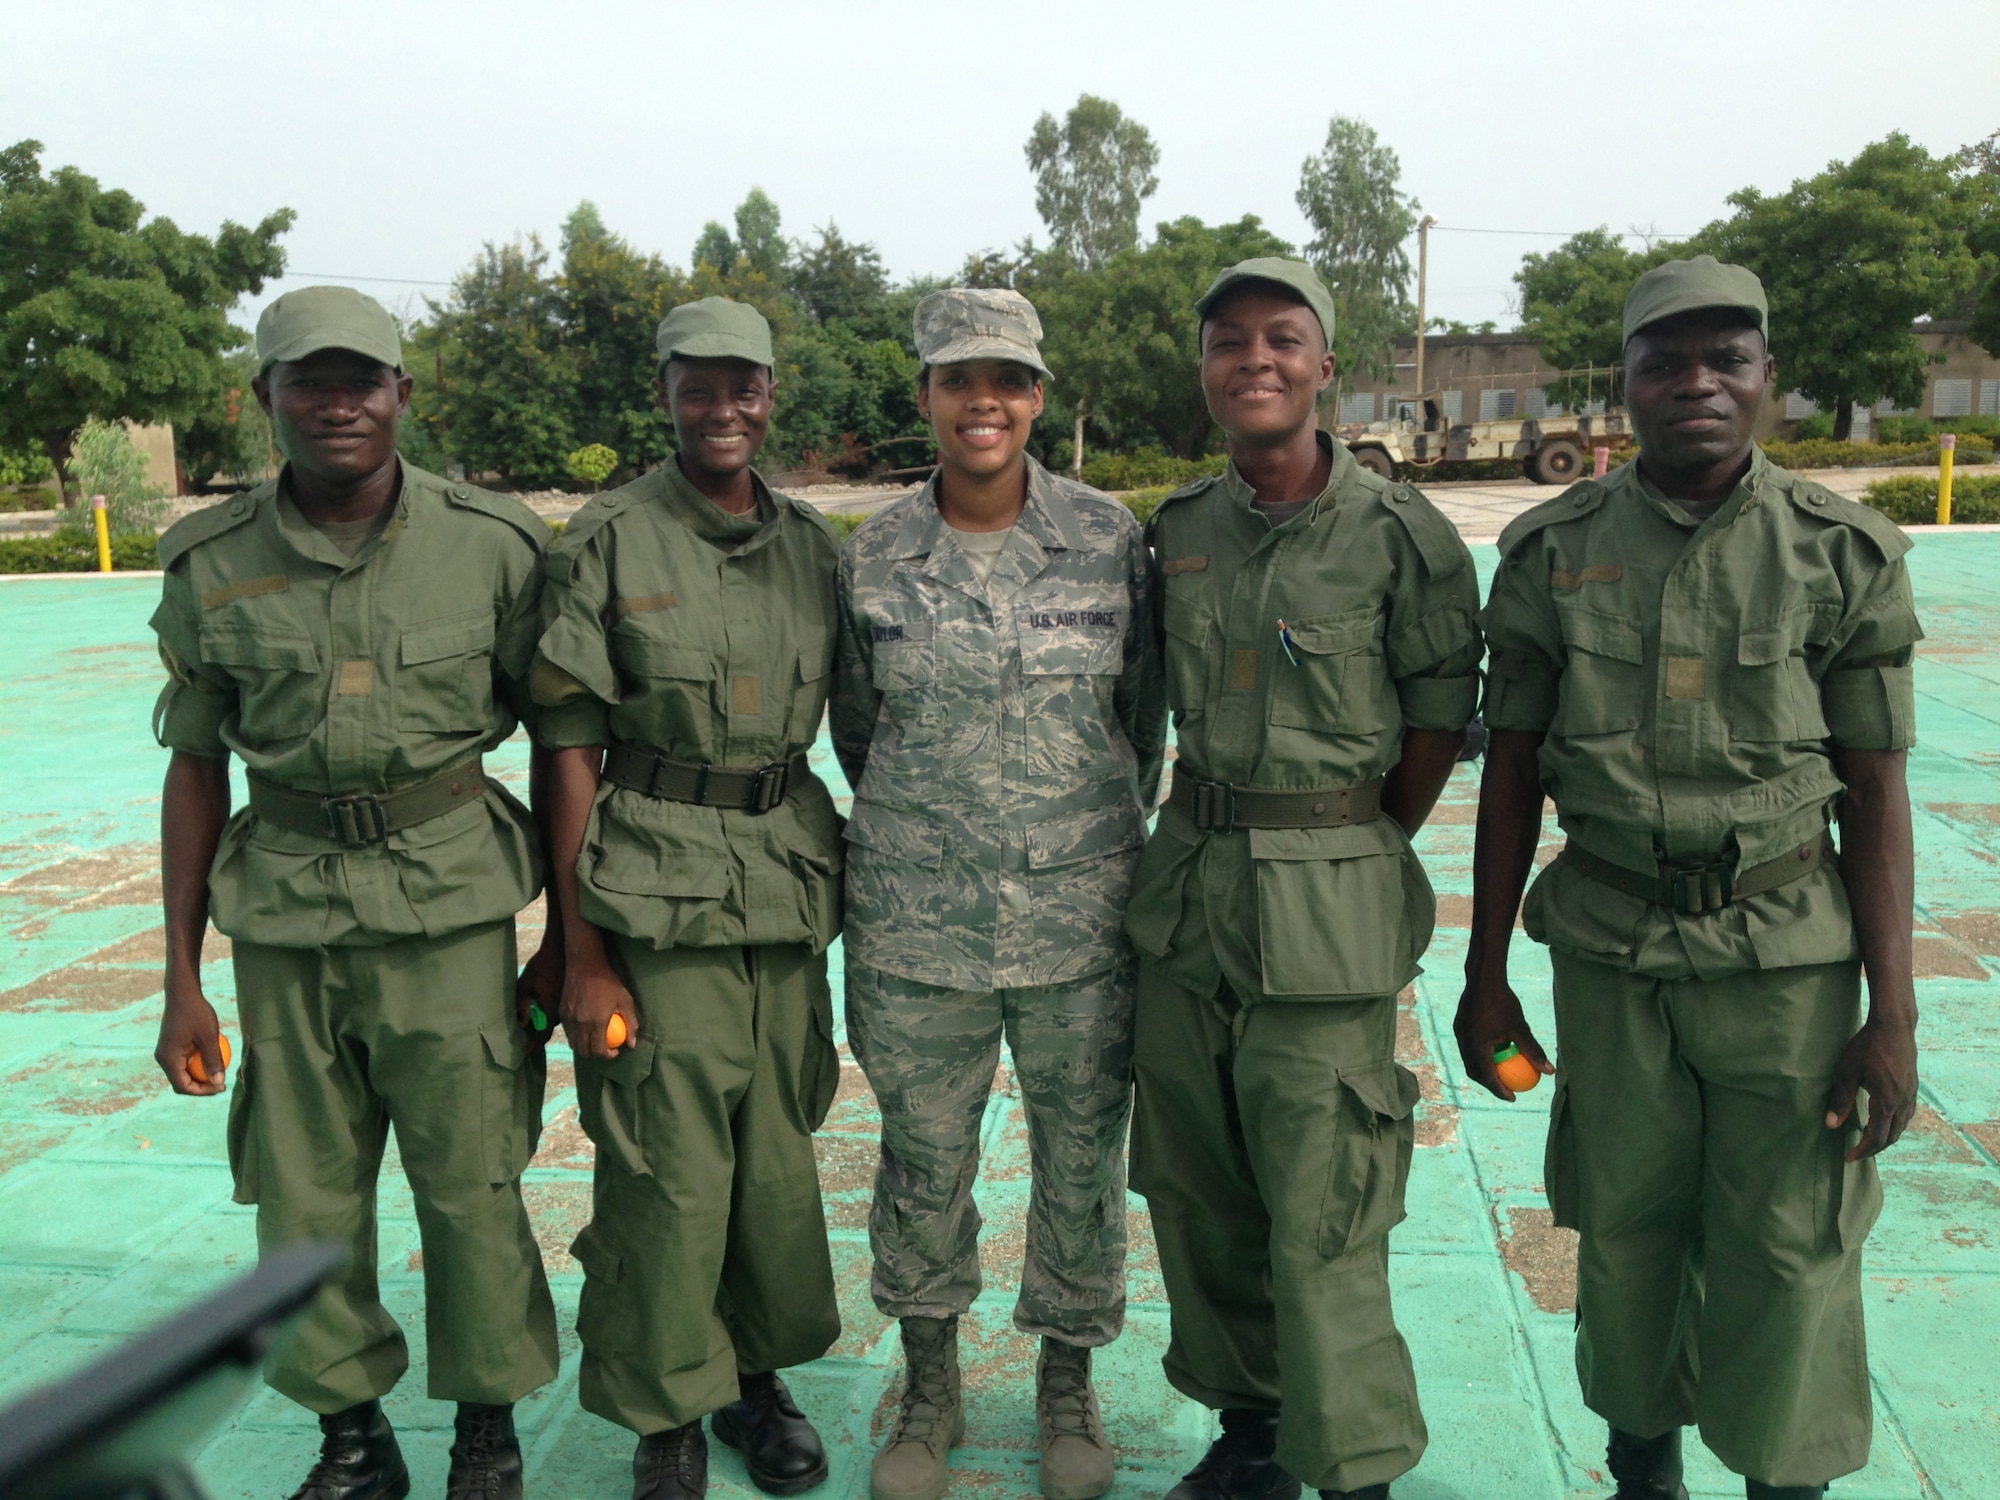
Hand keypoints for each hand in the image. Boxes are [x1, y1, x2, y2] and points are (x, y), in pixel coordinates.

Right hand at [155, 984, 226, 1096]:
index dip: (202, 1091)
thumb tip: (219, 1083)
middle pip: (180, 1083)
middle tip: (221, 1084)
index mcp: (168, 1059)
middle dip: (200, 1087)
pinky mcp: (171, 1046)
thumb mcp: (209, 1037)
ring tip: (219, 1074)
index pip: (183, 1086)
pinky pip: (183, 1063)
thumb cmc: (197, 1012)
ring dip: (199, 1077)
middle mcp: (163, 1058)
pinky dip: (196, 1066)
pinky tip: (214, 1061)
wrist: (183, 993)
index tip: (221, 1087)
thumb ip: (213, 1060)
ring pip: (182, 1074)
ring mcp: (165, 1052)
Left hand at [515, 939, 562, 1046]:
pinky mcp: (573, 998)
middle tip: (526, 1029)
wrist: (563, 949)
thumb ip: (521, 1006)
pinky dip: (552, 1010)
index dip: (533, 1045)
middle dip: (537, 1030)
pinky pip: (563, 1010)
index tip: (527, 1051)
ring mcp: (570, 1006)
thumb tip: (522, 1023)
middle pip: (549, 1028)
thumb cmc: (541, 966)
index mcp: (550, 1012)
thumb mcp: (525, 985)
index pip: (542, 1036)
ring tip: (534, 1012)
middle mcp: (563, 1013)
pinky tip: (544, 999)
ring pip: (556, 1019)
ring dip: (545, 1019)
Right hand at [559, 955, 638, 1060]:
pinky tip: (585, 1029)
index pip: (599, 1050)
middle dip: (595, 1054)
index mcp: (595, 1022)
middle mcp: (579, 1024)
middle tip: (604, 1048)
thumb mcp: (626, 1001)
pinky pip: (567, 1032)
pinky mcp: (561, 1013)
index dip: (608, 1056)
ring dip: (584, 1046)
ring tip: (594, 1040)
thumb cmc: (609, 982)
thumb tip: (632, 1044)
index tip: (615, 1051)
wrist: (585, 965)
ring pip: (573, 1043)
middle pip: (584, 1051)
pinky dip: (576, 1035)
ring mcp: (568, 1019)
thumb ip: (631, 1023)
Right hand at [1453, 972, 1553, 1101]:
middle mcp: (1464, 1043)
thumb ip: (1533, 1050)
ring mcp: (1459, 1034)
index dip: (1499, 1090)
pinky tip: (1494, 1052)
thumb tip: (1549, 1071)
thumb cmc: (1503, 1001)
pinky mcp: (1460, 1026)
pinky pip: (1469, 1048)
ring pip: (1470, 1060)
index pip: (1487, 1076)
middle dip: (1490, 1084)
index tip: (1513, 1097)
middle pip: (1475, 1072)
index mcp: (1476, 1046)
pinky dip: (1480, 1056)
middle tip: (1507, 1089)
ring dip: (1484, 1070)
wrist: (1483, 977)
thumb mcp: (1520, 1027)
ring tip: (1501, 1074)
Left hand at [1826, 1015, 1918, 1160]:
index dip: (1863, 1150)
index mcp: (1887, 1102)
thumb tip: (1831, 1125)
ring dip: (1885, 1137)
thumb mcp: (1847, 1072)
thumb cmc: (1867, 1047)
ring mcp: (1912, 1095)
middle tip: (1857, 1152)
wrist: (1894, 1027)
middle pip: (1891, 1136)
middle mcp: (1903, 1103)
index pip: (1876, 1137)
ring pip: (1901, 1127)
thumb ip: (1841, 1100)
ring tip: (1868, 1139)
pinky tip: (1884, 1121)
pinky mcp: (1913, 1088)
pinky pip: (1906, 1115)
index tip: (1849, 1157)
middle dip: (1874, 1148)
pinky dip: (1894, 1124)